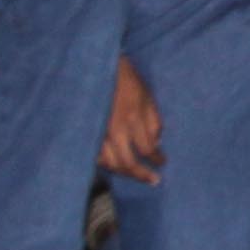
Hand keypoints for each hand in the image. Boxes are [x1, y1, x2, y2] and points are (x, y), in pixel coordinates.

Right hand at [101, 59, 165, 182]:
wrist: (95, 67)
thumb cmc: (125, 79)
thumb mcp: (146, 95)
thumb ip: (153, 120)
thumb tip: (157, 143)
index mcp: (132, 118)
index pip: (147, 149)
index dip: (156, 159)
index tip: (163, 163)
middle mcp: (114, 130)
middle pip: (128, 163)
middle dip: (142, 175)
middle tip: (154, 181)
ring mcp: (97, 134)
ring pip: (110, 163)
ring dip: (124, 173)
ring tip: (135, 176)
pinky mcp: (86, 134)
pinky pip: (95, 157)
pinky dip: (106, 165)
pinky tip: (114, 166)